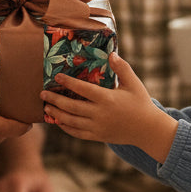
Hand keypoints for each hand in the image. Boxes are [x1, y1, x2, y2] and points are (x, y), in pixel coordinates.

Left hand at [41, 53, 178, 163]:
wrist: (148, 130)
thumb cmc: (141, 104)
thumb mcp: (134, 84)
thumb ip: (122, 68)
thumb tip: (111, 54)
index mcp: (107, 99)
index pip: (83, 90)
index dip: (68, 82)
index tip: (57, 76)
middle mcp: (100, 114)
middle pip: (71, 107)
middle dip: (55, 100)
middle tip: (42, 94)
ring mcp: (97, 127)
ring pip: (71, 121)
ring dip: (57, 114)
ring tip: (46, 107)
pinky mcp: (97, 136)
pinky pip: (77, 133)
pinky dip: (66, 127)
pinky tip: (58, 121)